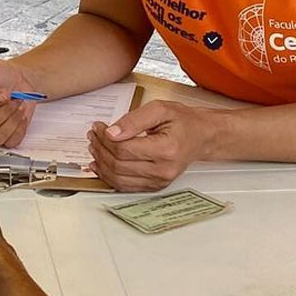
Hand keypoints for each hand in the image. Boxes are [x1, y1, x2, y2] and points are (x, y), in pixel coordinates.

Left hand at [86, 100, 216, 191]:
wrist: (201, 136)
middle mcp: (163, 170)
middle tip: (93, 134)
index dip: (105, 138)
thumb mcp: (160, 109)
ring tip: (95, 147)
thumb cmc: (184, 122)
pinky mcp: (154, 186)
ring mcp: (159, 181)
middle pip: (118, 165)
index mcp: (166, 150)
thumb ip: (133, 120)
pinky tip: (100, 165)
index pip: (124, 149)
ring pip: (118, 178)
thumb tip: (111, 132)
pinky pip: (125, 186)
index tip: (98, 127)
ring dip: (101, 163)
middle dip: (100, 148)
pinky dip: (108, 176)